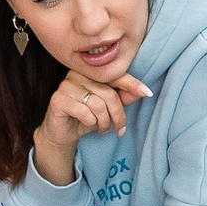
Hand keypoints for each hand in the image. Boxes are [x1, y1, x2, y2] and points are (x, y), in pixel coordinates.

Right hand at [33, 68, 152, 184]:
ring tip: (102, 127)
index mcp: (90, 73)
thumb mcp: (108, 108)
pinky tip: (87, 125)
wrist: (64, 132)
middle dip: (117, 115)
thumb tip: (143, 91)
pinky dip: (90, 122)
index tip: (148, 93)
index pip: (115, 76)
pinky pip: (83, 111)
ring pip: (97, 104)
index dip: (132, 85)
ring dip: (104, 121)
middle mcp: (77, 75)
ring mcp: (65, 85)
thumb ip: (123, 98)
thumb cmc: (87, 117)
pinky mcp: (58, 99)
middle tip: (118, 129)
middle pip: (109, 94)